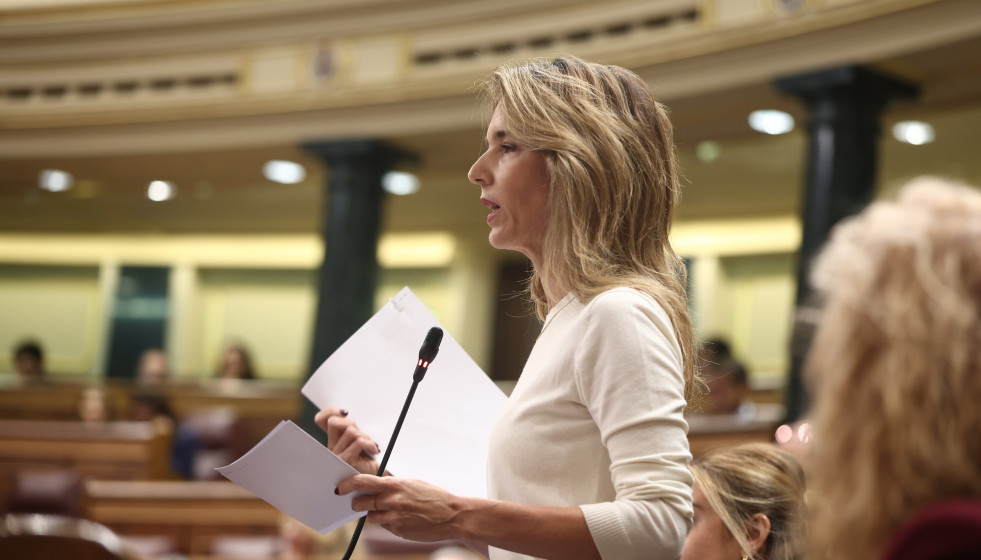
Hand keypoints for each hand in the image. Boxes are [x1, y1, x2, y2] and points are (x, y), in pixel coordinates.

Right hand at [314, 407, 380, 474]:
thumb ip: (353, 429)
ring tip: (370, 446)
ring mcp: (336, 456)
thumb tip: (348, 413)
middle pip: (334, 422)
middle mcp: (330, 449)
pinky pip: (358, 442)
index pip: (321, 419)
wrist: (377, 481)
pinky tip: (374, 450)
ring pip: (350, 431)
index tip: (345, 412)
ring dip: (365, 436)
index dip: (331, 411)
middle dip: (352, 424)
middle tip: (362, 435)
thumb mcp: (361, 441)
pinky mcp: (346, 461)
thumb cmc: (370, 460)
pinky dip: (369, 444)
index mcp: (333, 441)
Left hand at [339, 474, 465, 542]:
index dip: (347, 484)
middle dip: (357, 503)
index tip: (339, 487)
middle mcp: (392, 501)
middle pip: (360, 503)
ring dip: (373, 514)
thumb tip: (373, 488)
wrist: (451, 515)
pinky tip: (402, 519)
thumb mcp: (411, 484)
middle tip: (358, 502)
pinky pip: (384, 526)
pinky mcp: (398, 530)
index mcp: (395, 485)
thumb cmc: (433, 497)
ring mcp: (394, 518)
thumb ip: (391, 486)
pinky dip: (387, 523)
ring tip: (388, 510)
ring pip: (370, 517)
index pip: (362, 482)